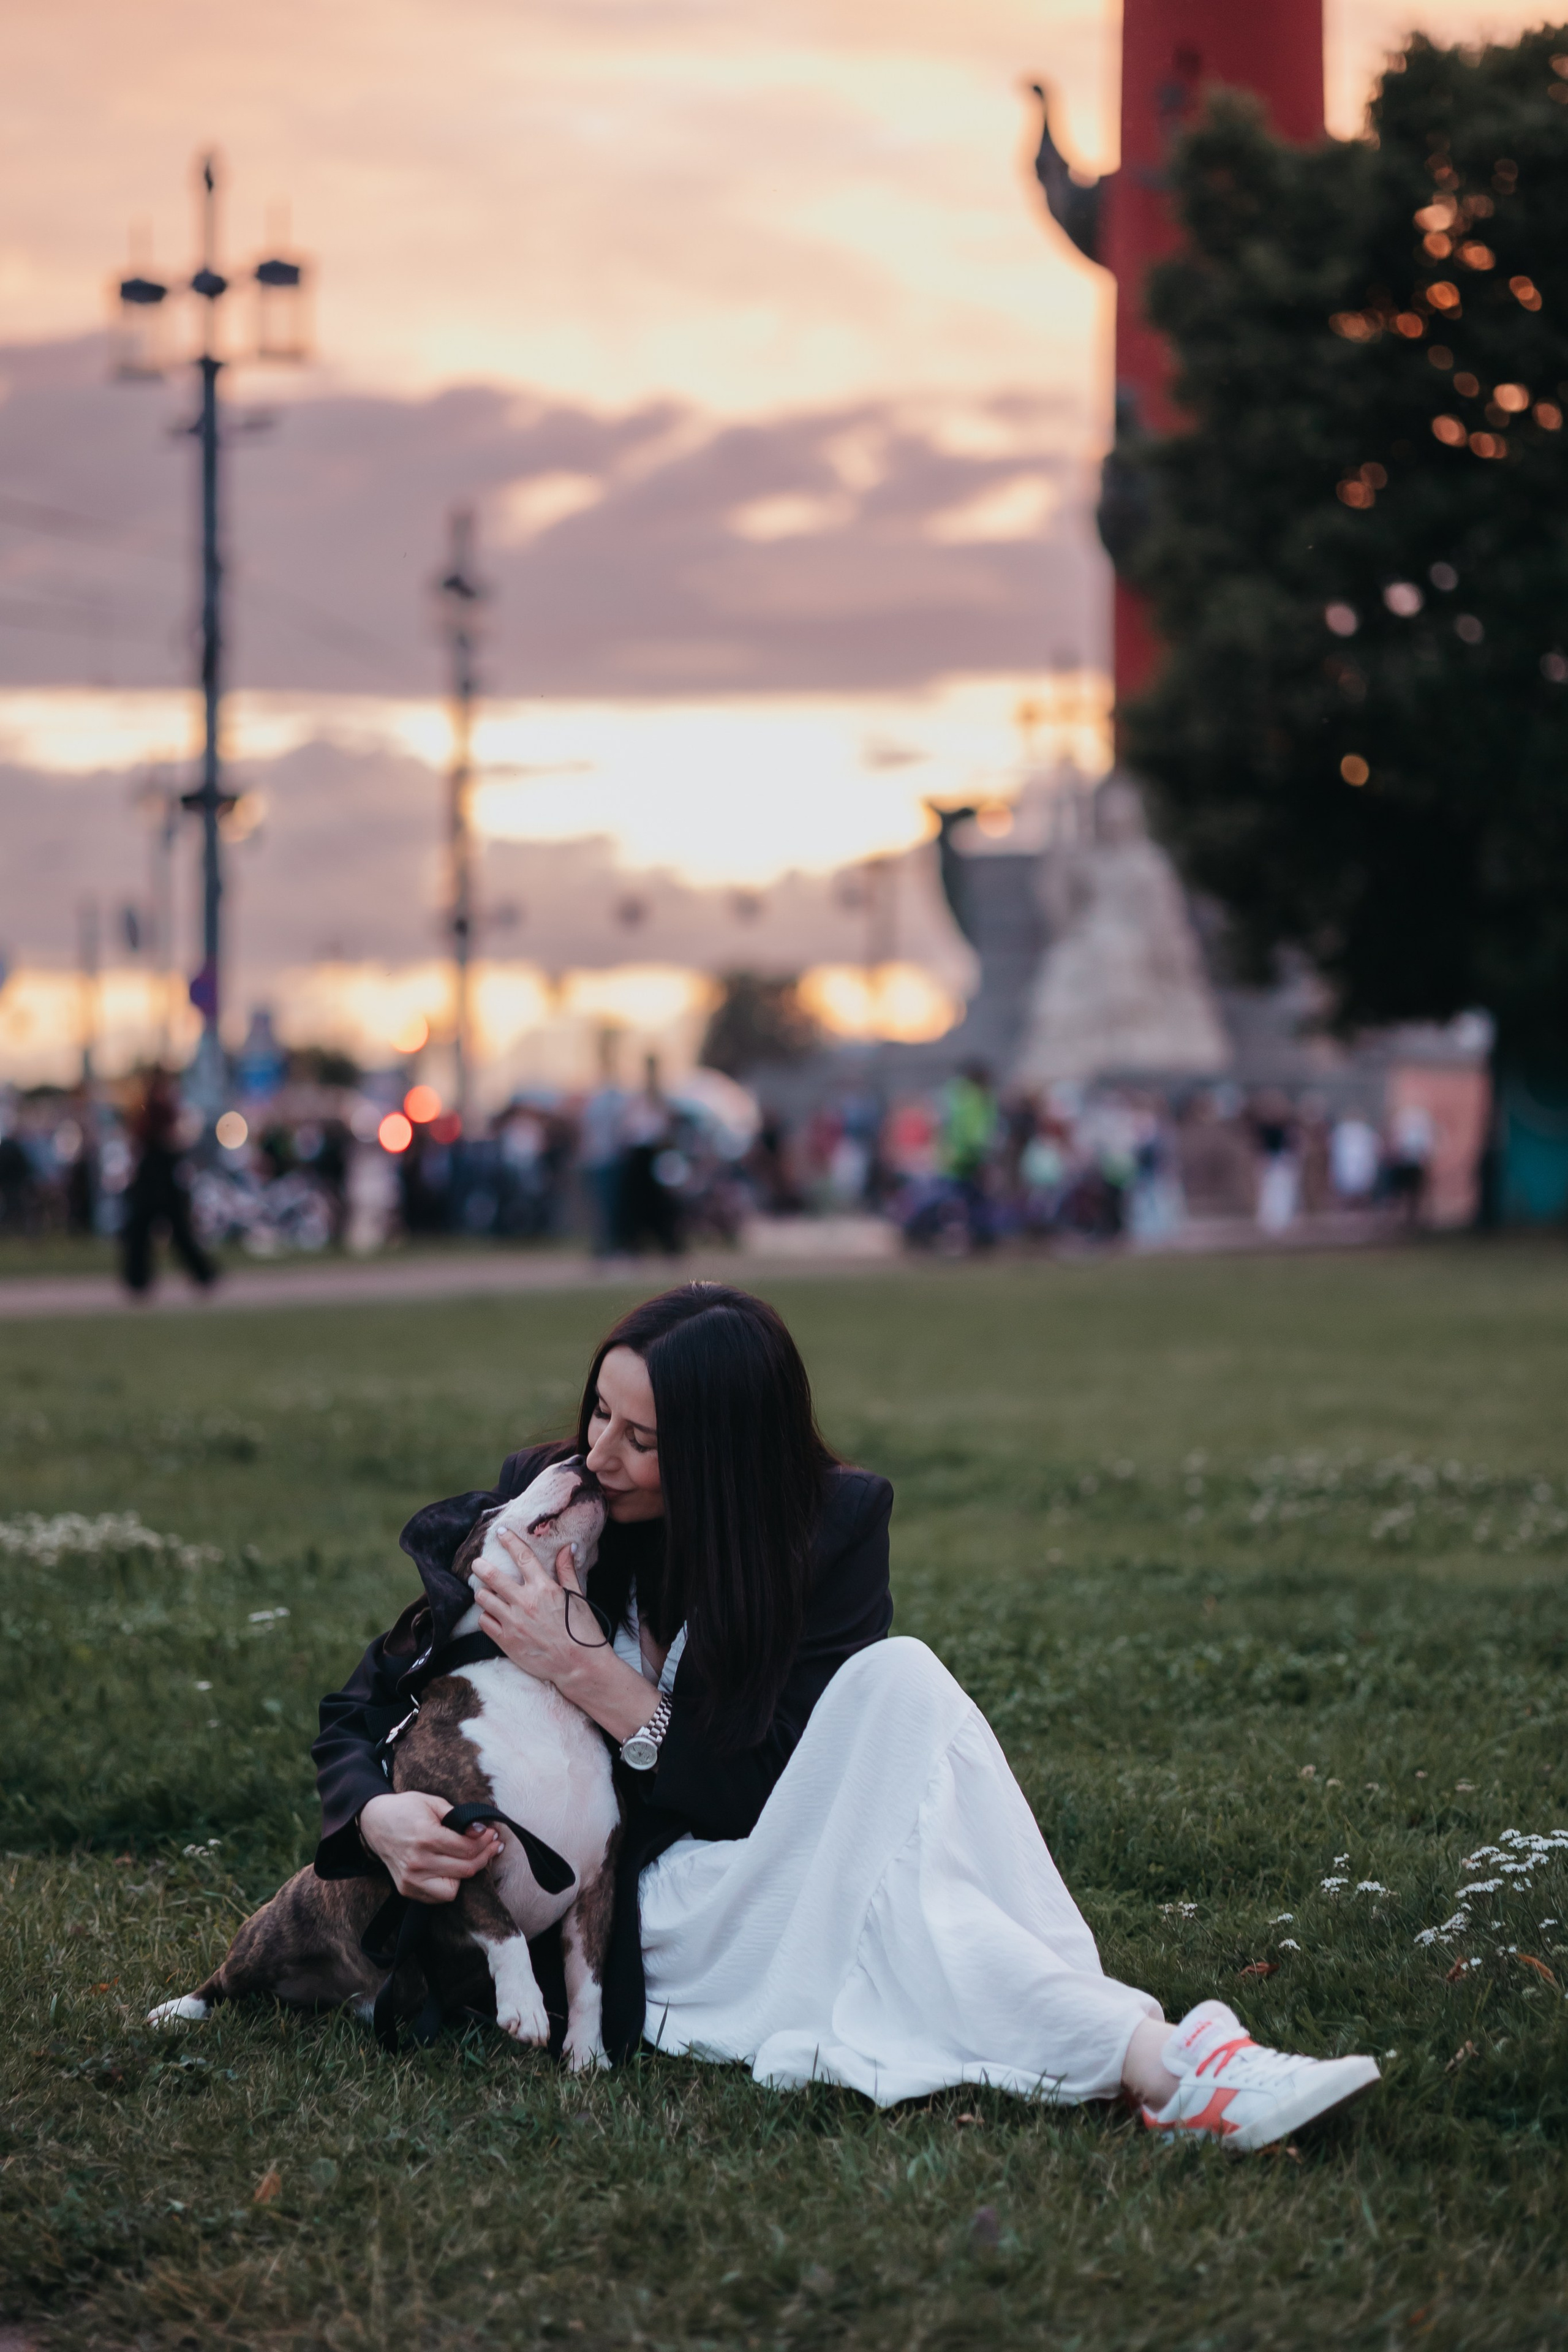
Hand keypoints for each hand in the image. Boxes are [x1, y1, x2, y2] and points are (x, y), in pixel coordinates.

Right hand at [358, 1789, 500, 1900]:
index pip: (467, 1848)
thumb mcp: (432, 1803)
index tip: (492, 1834)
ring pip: (453, 1889)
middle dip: (485, 1856)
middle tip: (493, 1845)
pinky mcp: (406, 1889)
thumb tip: (481, 1830)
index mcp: (425, 1836)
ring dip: (468, 1874)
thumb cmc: (406, 1809)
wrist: (374, 1823)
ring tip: (474, 1858)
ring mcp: (411, 1879)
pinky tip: (455, 1869)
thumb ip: (458, 1817)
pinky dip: (450, 1885)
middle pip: (465, 1869)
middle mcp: (418, 1862)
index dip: (485, 1841)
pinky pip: (438, 1897)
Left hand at [471, 1535, 589, 1685]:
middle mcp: (525, 1602)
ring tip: (484, 1592)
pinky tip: (491, 1615)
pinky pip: (484, 1622)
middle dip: (481, 1566)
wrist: (579, 1666)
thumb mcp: (578, 1597)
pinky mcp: (506, 1641)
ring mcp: (513, 1623)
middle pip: (493, 1576)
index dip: (510, 1541)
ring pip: (484, 1599)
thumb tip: (567, 1547)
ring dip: (482, 1592)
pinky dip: (485, 1616)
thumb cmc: (582, 1631)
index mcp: (544, 1588)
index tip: (501, 1532)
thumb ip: (567, 1571)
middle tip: (477, 1563)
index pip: (522, 1557)